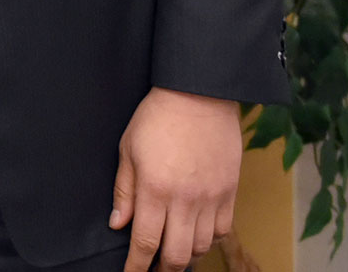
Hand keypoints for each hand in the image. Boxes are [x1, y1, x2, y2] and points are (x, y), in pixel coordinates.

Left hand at [110, 87, 241, 271]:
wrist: (199, 94)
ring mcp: (211, 198)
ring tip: (174, 252)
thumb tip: (118, 223)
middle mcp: (185, 200)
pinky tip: (197, 234)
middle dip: (162, 269)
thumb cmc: (158, 117)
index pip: (145, 243)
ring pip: (201, 247)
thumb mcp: (128, 149)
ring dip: (186, 255)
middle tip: (153, 269)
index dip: (137, 266)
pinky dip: (209, 240)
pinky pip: (223, 230)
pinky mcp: (230, 192)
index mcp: (155, 189)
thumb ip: (124, 190)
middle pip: (177, 255)